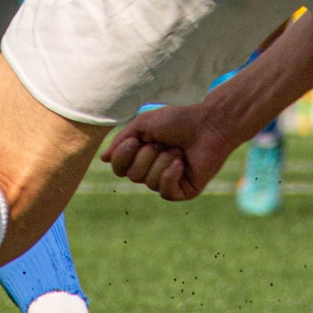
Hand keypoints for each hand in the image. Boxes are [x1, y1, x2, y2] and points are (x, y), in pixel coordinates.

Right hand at [103, 102, 240, 202]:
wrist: (209, 123)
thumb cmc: (178, 120)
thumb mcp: (143, 124)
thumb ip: (122, 140)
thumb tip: (104, 159)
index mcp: (141, 154)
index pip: (119, 168)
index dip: (122, 157)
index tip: (135, 141)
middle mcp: (152, 169)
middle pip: (133, 176)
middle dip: (147, 156)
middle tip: (163, 143)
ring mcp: (168, 181)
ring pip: (149, 183)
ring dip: (163, 161)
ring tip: (178, 150)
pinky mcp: (183, 191)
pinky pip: (165, 192)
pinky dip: (170, 175)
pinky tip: (180, 163)